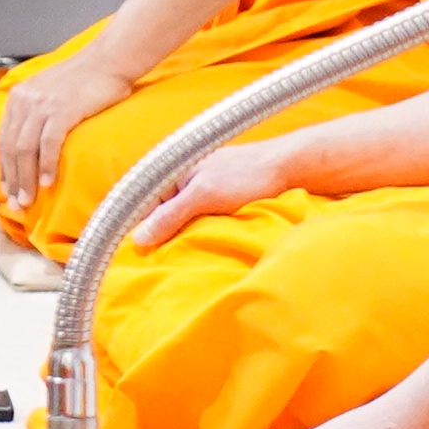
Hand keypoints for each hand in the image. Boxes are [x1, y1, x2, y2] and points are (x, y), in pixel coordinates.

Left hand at [0, 49, 130, 211]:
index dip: (4, 167)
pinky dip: (47, 166)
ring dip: (26, 179)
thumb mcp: (48, 91)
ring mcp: (42, 105)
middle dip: (13, 179)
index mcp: (18, 97)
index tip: (7, 188)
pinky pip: (48, 144)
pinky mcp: (62, 109)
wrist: (108, 61)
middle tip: (17, 203)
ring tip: (29, 199)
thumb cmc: (84, 79)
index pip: (3, 139)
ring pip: (25, 149)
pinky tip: (48, 182)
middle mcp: (25, 100)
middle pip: (11, 148)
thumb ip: (35, 113)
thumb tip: (30, 147)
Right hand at [124, 138, 290, 250]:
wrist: (292, 166)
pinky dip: (206, 231)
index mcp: (176, 170)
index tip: (142, 256)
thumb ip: (169, 216)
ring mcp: (208, 187)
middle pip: (167, 213)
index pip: (147, 205)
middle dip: (167, 235)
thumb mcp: (203, 196)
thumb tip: (137, 240)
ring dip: (189, 235)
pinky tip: (209, 244)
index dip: (145, 230)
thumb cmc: (247, 176)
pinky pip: (206, 218)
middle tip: (165, 262)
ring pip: (187, 218)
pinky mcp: (226, 197)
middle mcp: (188, 178)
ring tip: (187, 257)